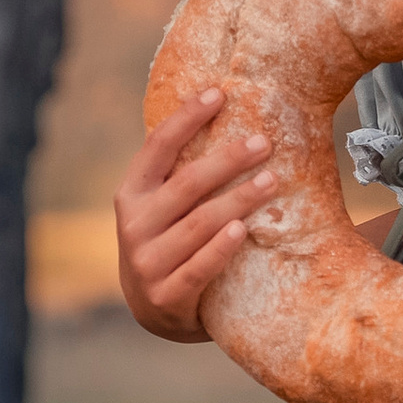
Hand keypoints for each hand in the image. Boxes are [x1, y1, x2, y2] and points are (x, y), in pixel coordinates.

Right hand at [116, 90, 274, 339]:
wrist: (154, 310)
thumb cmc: (168, 241)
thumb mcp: (160, 206)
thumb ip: (179, 172)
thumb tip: (224, 110)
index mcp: (131, 193)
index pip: (158, 146)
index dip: (187, 117)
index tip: (219, 93)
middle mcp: (134, 225)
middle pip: (187, 183)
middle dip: (228, 159)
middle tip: (264, 142)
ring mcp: (147, 263)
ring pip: (199, 223)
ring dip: (237, 199)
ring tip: (271, 181)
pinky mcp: (166, 296)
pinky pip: (199, 268)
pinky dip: (221, 247)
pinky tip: (243, 228)